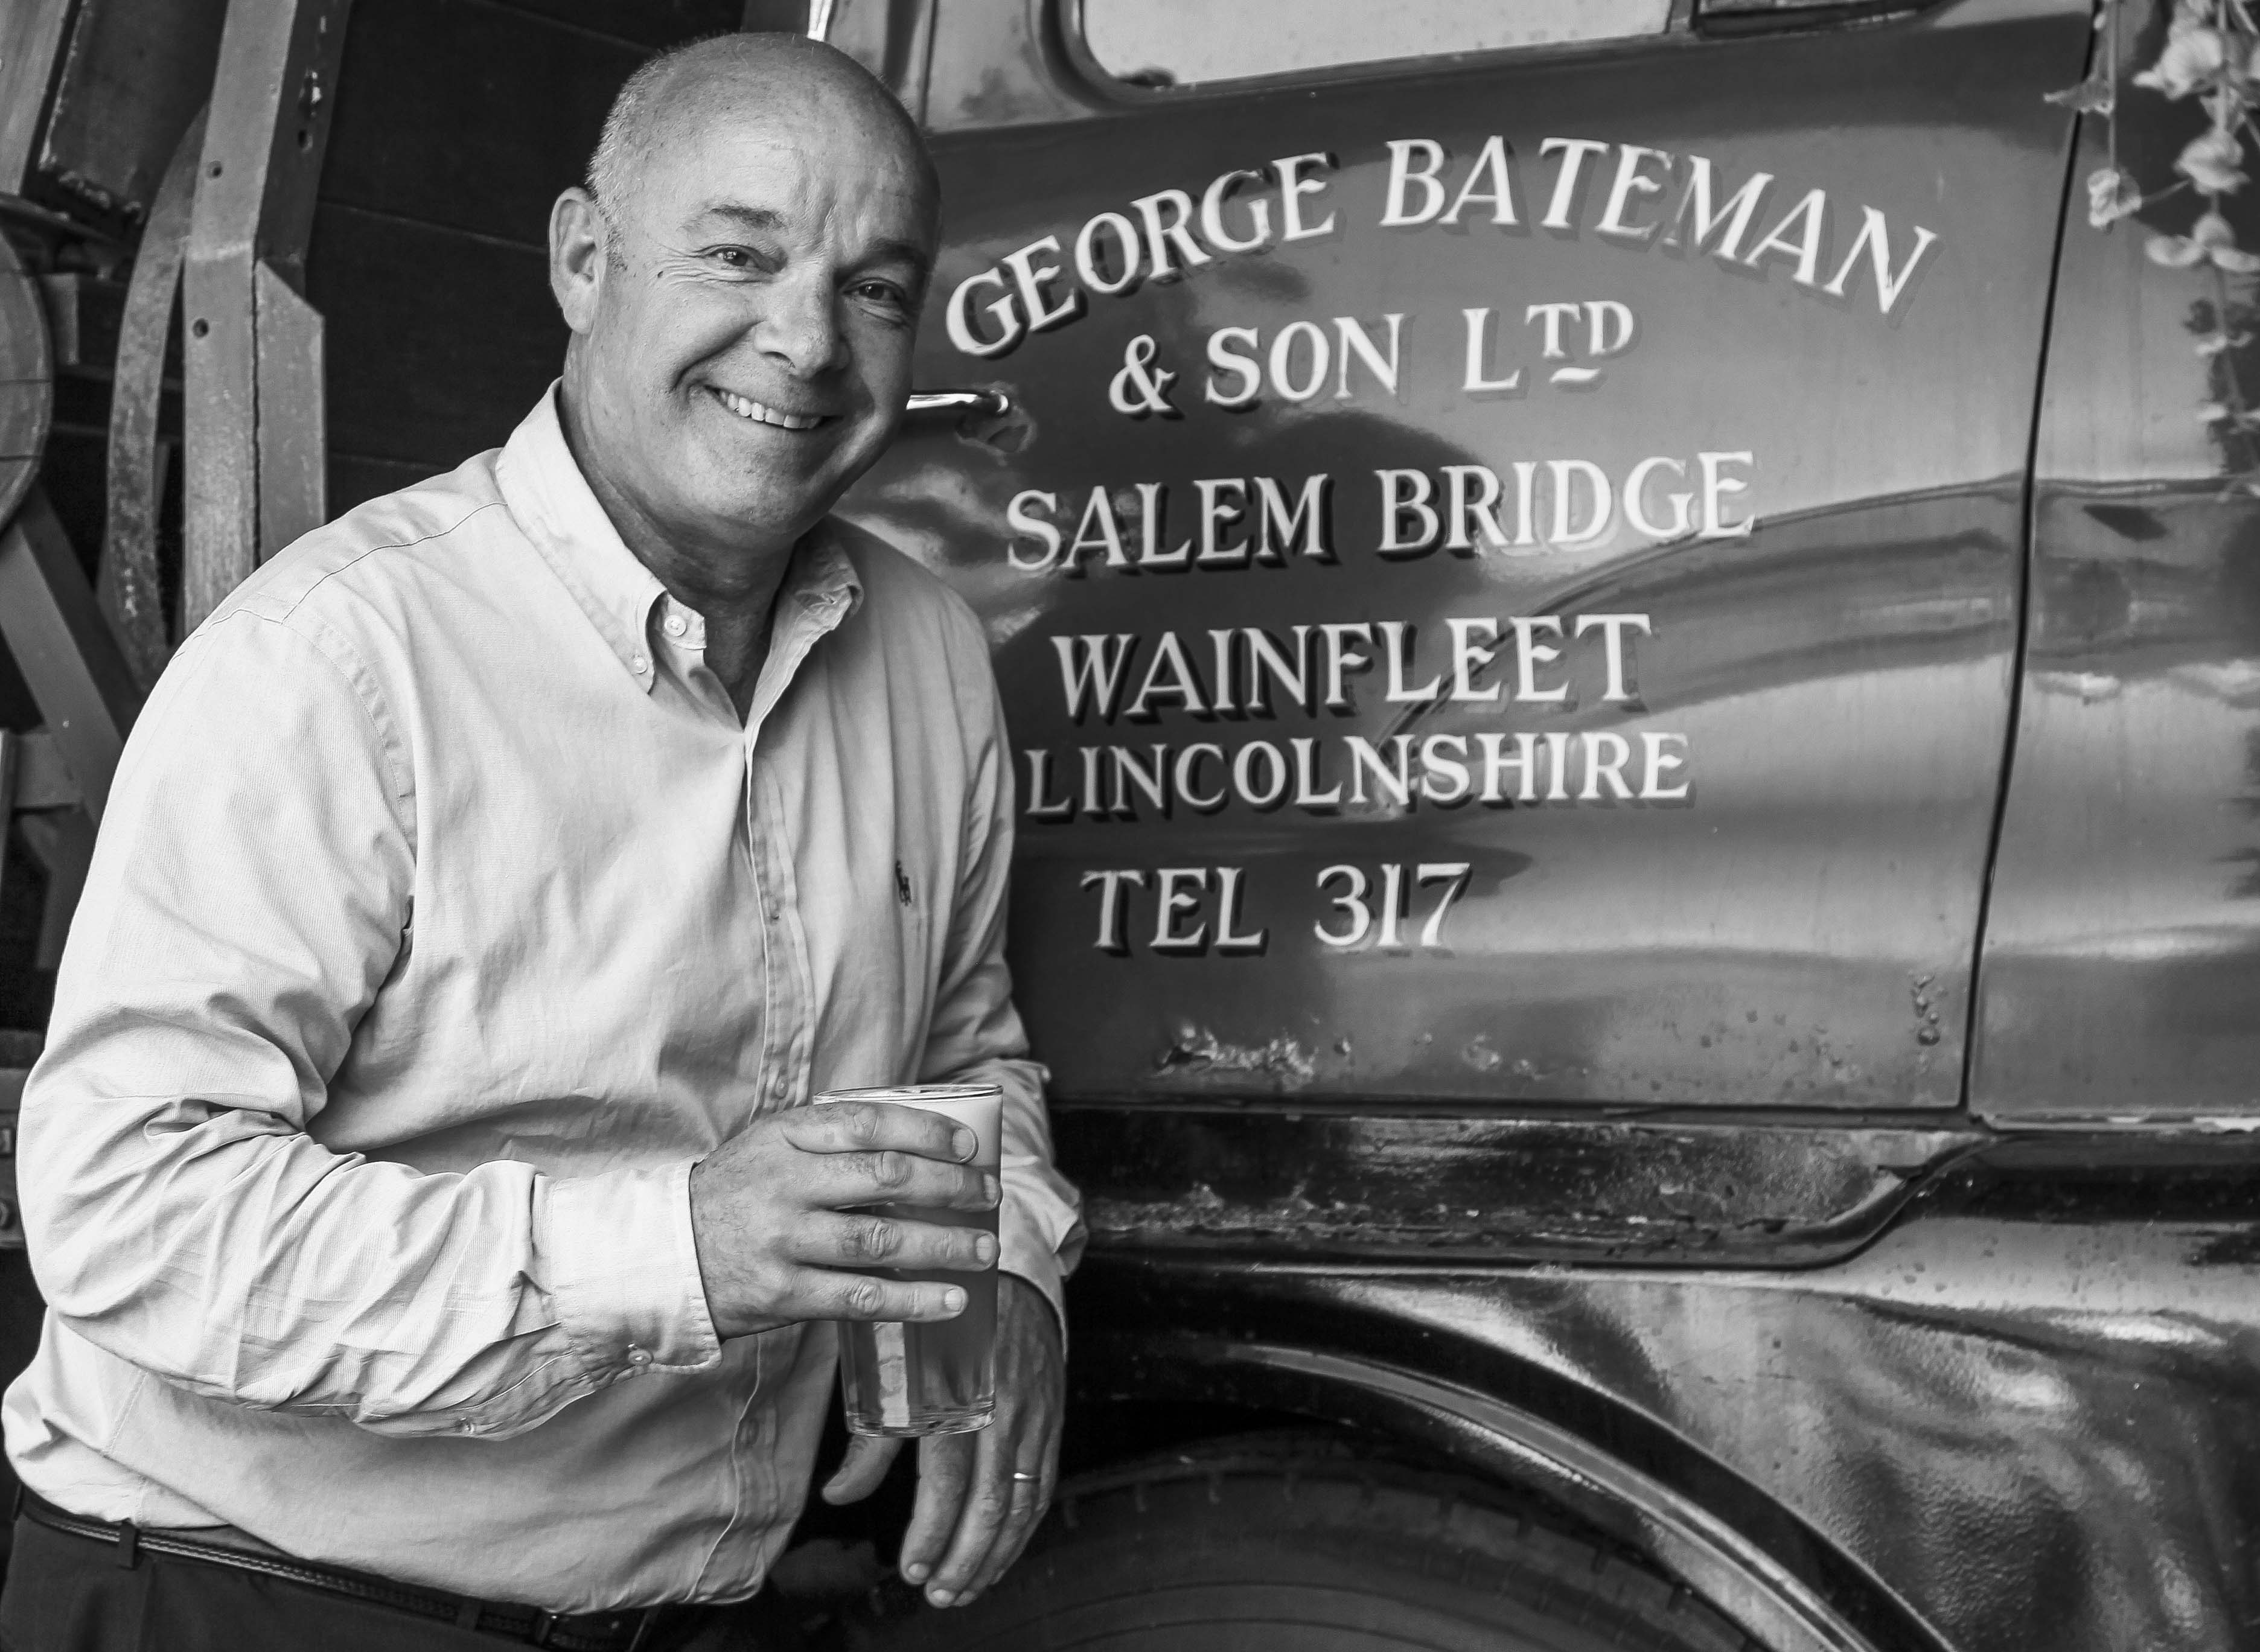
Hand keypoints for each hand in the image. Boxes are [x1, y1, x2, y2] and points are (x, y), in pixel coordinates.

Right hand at [687, 1101, 998, 1337]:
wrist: (663, 1252)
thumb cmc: (736, 1193)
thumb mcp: (771, 1145)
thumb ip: (831, 1139)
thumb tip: (920, 1143)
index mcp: (785, 1137)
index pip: (866, 1123)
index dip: (924, 1131)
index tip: (968, 1145)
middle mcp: (786, 1185)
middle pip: (884, 1178)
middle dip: (949, 1186)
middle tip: (990, 1194)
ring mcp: (783, 1242)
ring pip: (879, 1240)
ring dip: (942, 1246)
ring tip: (984, 1250)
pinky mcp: (782, 1295)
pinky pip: (859, 1298)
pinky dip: (911, 1300)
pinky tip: (949, 1300)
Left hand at [819, 1273, 1063, 1608]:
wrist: (1002, 1268)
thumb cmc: (932, 1318)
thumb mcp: (889, 1363)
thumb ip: (870, 1435)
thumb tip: (838, 1496)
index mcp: (954, 1388)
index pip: (947, 1479)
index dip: (931, 1532)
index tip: (911, 1568)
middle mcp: (1000, 1404)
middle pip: (990, 1502)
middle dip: (964, 1559)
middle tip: (939, 1594)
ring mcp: (1033, 1412)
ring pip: (1022, 1502)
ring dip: (995, 1554)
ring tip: (967, 1588)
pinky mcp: (1052, 1416)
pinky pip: (1042, 1484)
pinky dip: (1024, 1527)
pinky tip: (1003, 1551)